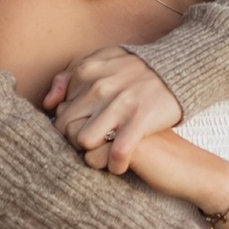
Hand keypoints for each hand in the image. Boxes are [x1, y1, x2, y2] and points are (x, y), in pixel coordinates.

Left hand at [43, 44, 182, 172]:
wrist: (180, 71)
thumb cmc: (137, 71)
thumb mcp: (102, 62)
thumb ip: (70, 78)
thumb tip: (47, 103)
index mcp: (88, 72)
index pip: (60, 111)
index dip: (67, 128)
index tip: (82, 132)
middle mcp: (100, 86)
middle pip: (67, 128)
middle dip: (75, 143)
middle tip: (92, 149)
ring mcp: (120, 104)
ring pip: (84, 140)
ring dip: (92, 153)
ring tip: (104, 155)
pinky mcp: (140, 120)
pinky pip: (116, 153)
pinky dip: (115, 165)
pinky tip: (120, 166)